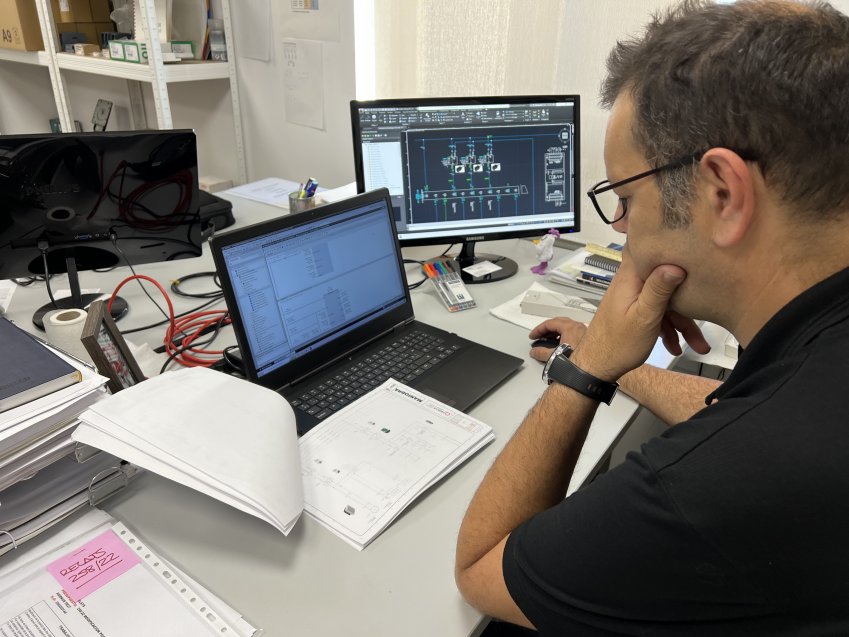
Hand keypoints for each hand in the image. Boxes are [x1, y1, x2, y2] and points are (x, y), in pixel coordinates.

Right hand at [528, 317, 587, 361]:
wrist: (593, 370)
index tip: (533, 336)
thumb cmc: (581, 361)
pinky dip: (564, 337)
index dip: (538, 329)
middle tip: (539, 336)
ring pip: (566, 328)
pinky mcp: (587, 340)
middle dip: (547, 330)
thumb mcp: (554, 356)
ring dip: (556, 333)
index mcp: (570, 327)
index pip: (549, 323)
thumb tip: (534, 352)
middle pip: (558, 323)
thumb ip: (541, 353)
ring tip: (548, 342)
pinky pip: (573, 334)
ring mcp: (584, 332)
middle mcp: (578, 327)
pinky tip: (561, 346)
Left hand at [570, 246, 702, 380]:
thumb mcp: (644, 317)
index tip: (686, 236)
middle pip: (664, 279)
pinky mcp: (634, 311)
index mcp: (630, 278)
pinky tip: (677, 346)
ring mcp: (633, 298)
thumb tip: (674, 264)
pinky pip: (657, 313)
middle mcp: (630, 283)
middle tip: (708, 309)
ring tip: (699, 344)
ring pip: (665, 301)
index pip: (643, 246)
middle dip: (687, 297)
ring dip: (682, 322)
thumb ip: (658, 289)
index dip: (663, 239)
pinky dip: (669, 328)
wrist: (597, 366)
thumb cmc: (617, 345)